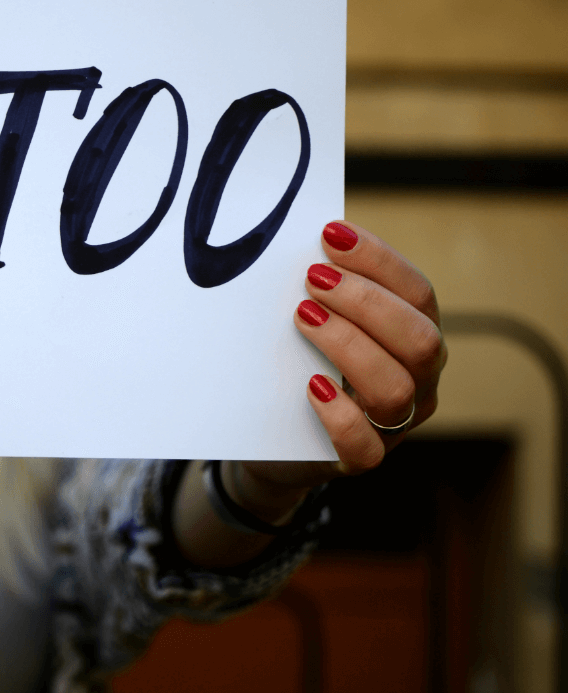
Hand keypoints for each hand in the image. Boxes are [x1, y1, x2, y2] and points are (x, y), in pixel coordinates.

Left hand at [174, 220, 445, 567]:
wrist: (272, 437)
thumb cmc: (299, 363)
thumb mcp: (314, 321)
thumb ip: (319, 289)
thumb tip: (296, 238)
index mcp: (412, 336)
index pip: (417, 293)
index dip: (379, 260)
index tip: (331, 233)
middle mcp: (417, 380)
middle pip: (420, 339)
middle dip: (366, 302)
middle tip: (312, 279)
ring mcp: (393, 424)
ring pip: (396, 388)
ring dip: (349, 345)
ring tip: (303, 317)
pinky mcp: (360, 459)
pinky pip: (365, 448)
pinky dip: (340, 416)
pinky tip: (312, 386)